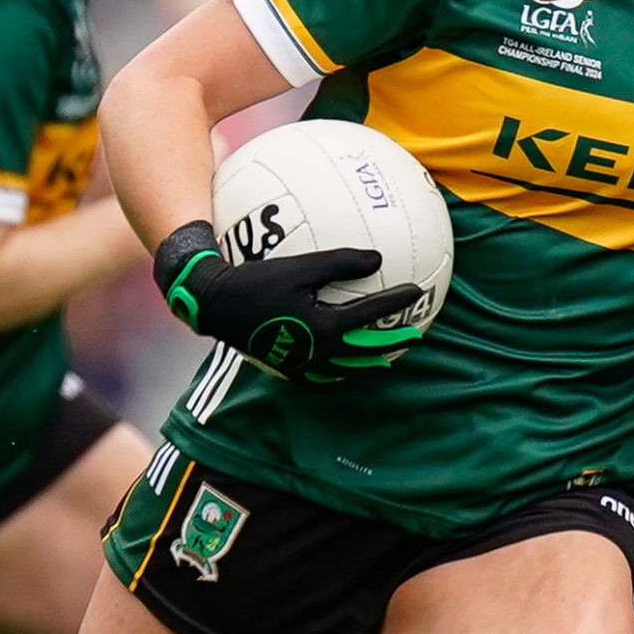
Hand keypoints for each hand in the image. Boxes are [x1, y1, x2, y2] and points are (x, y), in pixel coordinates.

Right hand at [153, 220, 423, 382]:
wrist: (216, 305)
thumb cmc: (257, 282)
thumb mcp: (302, 268)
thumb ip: (341, 263)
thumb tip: (377, 259)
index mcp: (325, 329)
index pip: (371, 315)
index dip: (396, 301)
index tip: (417, 291)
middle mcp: (318, 352)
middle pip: (365, 351)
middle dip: (390, 343)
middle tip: (415, 335)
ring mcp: (302, 364)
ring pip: (345, 368)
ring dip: (367, 362)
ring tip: (385, 358)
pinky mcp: (286, 367)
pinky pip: (320, 374)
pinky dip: (337, 370)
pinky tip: (340, 362)